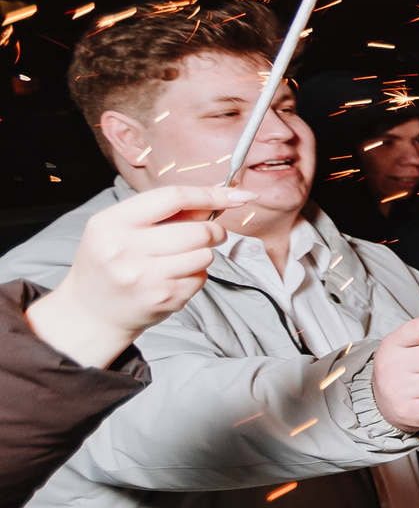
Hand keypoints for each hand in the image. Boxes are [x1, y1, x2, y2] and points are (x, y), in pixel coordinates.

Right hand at [25, 184, 253, 366]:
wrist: (92, 312)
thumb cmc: (110, 263)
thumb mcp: (119, 228)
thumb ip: (162, 212)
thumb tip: (216, 200)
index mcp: (111, 223)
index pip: (172, 197)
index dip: (210, 195)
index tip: (236, 195)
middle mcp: (125, 249)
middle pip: (197, 230)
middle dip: (213, 231)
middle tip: (209, 234)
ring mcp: (145, 277)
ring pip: (205, 255)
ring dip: (203, 254)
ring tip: (181, 258)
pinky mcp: (164, 298)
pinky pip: (201, 278)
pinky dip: (196, 275)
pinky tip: (173, 278)